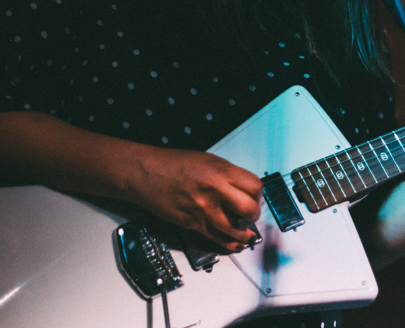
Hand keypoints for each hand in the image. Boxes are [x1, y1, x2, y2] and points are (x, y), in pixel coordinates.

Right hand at [127, 148, 263, 251]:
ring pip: (235, 229)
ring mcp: (204, 209)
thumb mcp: (208, 160)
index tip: (256, 197)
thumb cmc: (173, 164)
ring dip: (244, 233)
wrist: (146, 173)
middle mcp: (216, 190)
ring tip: (246, 232)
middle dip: (254, 214)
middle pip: (249, 209)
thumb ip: (227, 175)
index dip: (258, 194)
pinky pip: (217, 238)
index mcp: (222, 171)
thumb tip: (243, 189)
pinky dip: (229, 243)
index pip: (255, 187)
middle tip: (251, 214)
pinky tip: (235, 243)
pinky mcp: (193, 223)